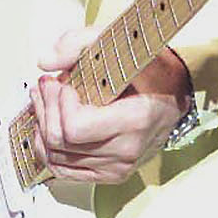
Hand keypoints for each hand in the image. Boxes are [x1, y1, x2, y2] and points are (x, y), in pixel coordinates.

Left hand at [29, 29, 192, 184]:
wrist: (174, 97)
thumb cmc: (151, 71)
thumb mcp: (120, 43)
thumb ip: (79, 43)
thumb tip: (45, 61)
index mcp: (134, 120)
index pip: (75, 128)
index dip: (60, 103)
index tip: (64, 83)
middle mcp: (126, 150)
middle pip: (61, 142)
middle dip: (46, 108)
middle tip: (46, 85)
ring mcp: (117, 167)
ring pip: (57, 158)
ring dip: (42, 125)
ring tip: (45, 100)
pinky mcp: (108, 174)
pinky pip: (63, 171)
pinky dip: (47, 148)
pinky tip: (49, 124)